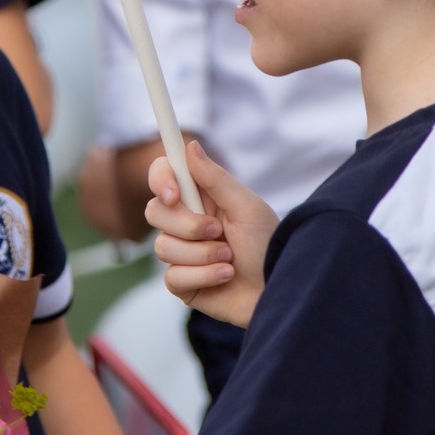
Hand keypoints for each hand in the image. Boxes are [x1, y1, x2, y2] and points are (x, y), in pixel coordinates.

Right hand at [146, 141, 277, 327]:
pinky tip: (225, 276)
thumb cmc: (269, 246)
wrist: (279, 289)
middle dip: (188, 225)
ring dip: (203, 254)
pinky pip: (173, 277)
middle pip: (155, 211)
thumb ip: (215, 178)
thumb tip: (190, 145)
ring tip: (230, 259)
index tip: (174, 194)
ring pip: (163, 247)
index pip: (163, 176)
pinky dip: (204, 276)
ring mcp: (183, 254)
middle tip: (218, 232)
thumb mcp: (247, 207)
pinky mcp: (183, 283)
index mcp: (202, 197)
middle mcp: (187, 222)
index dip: (161, 181)